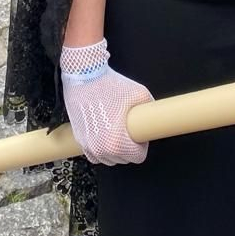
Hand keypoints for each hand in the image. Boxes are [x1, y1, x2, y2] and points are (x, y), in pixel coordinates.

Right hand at [60, 40, 151, 165]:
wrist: (83, 75)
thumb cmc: (109, 85)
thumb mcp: (140, 94)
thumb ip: (150, 110)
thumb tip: (155, 117)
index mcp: (117, 142)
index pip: (138, 157)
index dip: (141, 144)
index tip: (138, 134)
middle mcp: (101, 148)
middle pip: (123, 159)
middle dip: (128, 146)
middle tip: (127, 128)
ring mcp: (88, 145)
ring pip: (108, 159)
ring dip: (114, 149)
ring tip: (115, 130)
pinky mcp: (79, 139)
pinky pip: (94, 155)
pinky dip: (100, 148)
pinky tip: (104, 134)